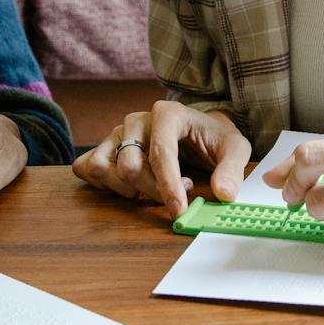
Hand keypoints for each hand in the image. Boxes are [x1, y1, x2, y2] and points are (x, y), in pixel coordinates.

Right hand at [72, 100, 250, 214]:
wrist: (198, 128)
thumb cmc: (213, 137)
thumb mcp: (235, 148)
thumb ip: (232, 170)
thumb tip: (224, 194)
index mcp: (168, 113)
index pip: (160, 154)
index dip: (167, 186)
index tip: (178, 210)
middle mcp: (138, 120)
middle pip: (130, 167)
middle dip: (152, 192)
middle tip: (175, 197)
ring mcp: (118, 132)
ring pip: (106, 169)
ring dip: (128, 190)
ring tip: (153, 188)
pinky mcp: (105, 146)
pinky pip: (88, 168)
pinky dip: (106, 185)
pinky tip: (132, 187)